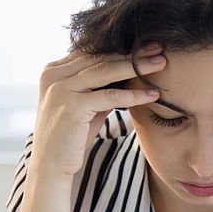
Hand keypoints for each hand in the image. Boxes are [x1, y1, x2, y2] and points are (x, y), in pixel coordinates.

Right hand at [31, 43, 166, 177]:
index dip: (120, 48)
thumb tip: (126, 73)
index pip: (92, 52)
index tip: (147, 45)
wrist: (51, 166)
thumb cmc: (70, 137)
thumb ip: (99, 87)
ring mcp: (61, 89)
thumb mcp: (85, 105)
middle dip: (132, 53)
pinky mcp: (72, 106)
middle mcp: (54, 75)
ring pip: (106, 71)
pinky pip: (110, 96)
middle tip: (159, 47)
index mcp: (54, 70)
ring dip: (137, 66)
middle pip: (101, 57)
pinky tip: (152, 94)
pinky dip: (133, 95)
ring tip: (161, 64)